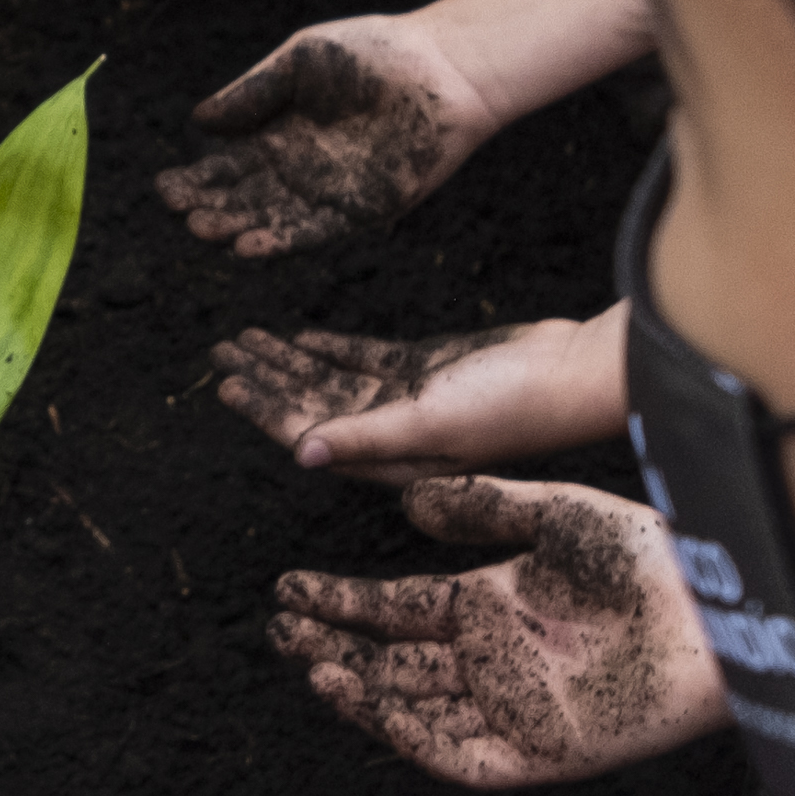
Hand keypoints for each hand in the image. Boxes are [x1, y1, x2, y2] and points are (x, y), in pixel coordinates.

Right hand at [155, 15, 490, 261]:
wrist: (442, 68)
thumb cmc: (372, 52)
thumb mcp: (301, 61)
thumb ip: (253, 91)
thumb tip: (199, 121)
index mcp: (278, 133)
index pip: (226, 165)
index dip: (195, 178)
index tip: (164, 187)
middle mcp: (298, 169)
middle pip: (242, 197)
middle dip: (209, 206)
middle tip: (180, 213)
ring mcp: (329, 192)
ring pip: (271, 219)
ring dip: (237, 228)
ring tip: (205, 230)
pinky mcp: (362, 209)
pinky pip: (314, 232)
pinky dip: (280, 241)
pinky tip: (248, 245)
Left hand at [209, 307, 626, 474]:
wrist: (574, 370)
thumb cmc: (512, 405)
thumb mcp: (429, 420)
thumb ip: (365, 435)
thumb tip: (301, 454)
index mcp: (390, 459)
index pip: (311, 434)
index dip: (266, 410)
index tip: (225, 384)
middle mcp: (394, 435)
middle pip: (313, 405)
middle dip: (266, 379)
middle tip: (220, 350)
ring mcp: (410, 401)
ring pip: (332, 380)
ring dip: (289, 359)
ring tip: (243, 336)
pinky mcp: (429, 369)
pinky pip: (365, 360)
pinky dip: (330, 348)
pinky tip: (297, 336)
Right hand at [267, 473, 721, 788]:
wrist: (716, 611)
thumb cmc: (645, 554)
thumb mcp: (553, 515)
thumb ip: (482, 507)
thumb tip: (410, 501)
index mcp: (492, 603)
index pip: (396, 610)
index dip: (342, 603)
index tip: (288, 589)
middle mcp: (494, 660)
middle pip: (393, 661)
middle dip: (334, 647)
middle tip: (280, 631)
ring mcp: (515, 708)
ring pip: (416, 709)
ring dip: (361, 692)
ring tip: (310, 665)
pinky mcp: (543, 753)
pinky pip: (464, 755)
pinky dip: (415, 737)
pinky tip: (373, 708)